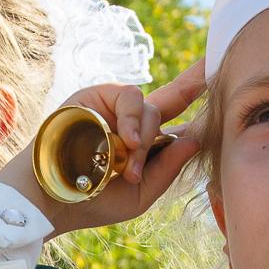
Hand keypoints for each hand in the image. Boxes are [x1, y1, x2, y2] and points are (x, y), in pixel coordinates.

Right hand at [0, 59, 206, 234]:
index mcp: (143, 143)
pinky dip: (132, 120)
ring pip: (152, 108)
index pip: (177, 116)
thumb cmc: (92, 201)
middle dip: (172, 120)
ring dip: (145, 138)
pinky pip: (131, 97)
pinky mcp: (98, 94)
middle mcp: (132, 120)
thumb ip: (169, 168)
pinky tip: (123, 141)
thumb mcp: (141, 193)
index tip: (218, 66)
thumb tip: (195, 137)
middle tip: (136, 168)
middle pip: (169, 104)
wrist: (51, 197)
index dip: (197, 92)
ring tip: (126, 164)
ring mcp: (115, 107)